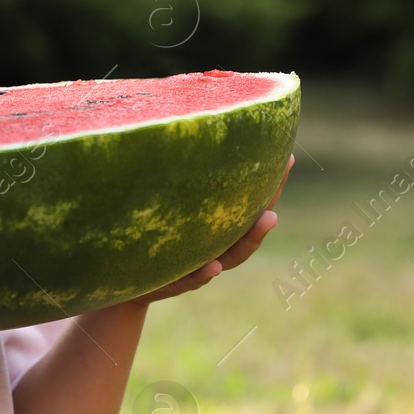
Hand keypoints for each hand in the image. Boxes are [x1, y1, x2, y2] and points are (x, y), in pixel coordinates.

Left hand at [120, 153, 293, 308]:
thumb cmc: (148, 238)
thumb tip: (179, 131)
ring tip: (269, 219)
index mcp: (218, 226)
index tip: (288, 157)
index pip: (251, 202)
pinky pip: (193, 279)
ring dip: (252, 238)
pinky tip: (214, 266)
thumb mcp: (163, 207)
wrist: (125, 282)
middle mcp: (217, 246)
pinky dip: (204, 274)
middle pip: (251, 226)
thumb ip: (177, 184)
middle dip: (270, 203)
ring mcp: (200, 265)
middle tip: (286, 176)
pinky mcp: (176, 282)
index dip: (272, 183)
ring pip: (234, 255)